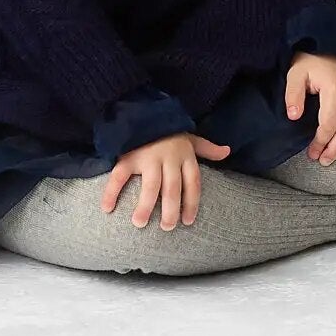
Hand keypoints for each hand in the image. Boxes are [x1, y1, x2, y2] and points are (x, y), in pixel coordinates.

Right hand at [101, 131, 230, 228]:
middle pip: (173, 189)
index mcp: (184, 155)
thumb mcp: (189, 137)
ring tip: (140, 223)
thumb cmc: (168, 129)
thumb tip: (227, 151)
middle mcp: (168, 158)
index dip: (191, 203)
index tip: (187, 221)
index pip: (193, 183)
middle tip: (167, 228)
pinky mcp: (129, 155)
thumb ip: (206, 148)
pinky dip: (112, 192)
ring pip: (151, 186)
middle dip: (170, 210)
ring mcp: (148, 157)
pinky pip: (120, 176)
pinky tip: (107, 208)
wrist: (143, 108)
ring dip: (146, 206)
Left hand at [287, 52, 335, 164]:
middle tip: (325, 161)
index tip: (313, 154)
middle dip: (335, 150)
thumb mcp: (296, 73)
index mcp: (334, 91)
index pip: (328, 126)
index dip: (320, 143)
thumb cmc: (313, 60)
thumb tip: (294, 116)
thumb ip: (293, 95)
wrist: (333, 41)